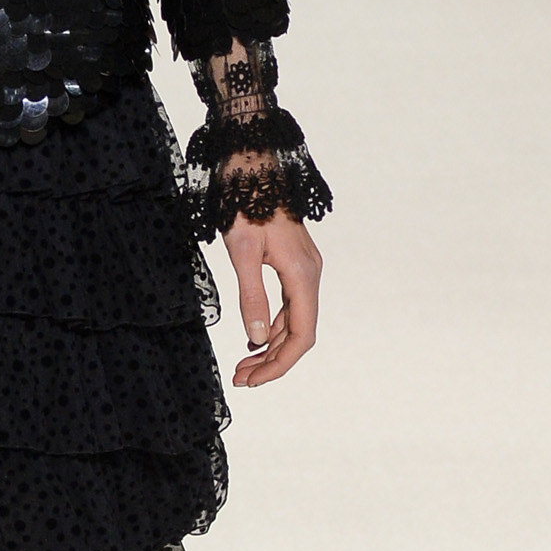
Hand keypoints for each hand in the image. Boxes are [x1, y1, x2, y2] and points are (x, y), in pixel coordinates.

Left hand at [222, 212, 320, 387]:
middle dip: (272, 360)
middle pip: (299, 333)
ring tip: (242, 366)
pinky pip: (289, 305)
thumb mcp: (242, 253)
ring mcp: (304, 270)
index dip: (279, 364)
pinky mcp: (294, 264)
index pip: (301, 335)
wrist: (255, 169)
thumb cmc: (246, 205)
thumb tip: (256, 338)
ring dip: (270, 346)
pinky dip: (272, 326)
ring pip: (294, 321)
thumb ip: (251, 296)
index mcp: (302, 275)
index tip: (252, 380)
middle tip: (240, 379)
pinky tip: (254, 338)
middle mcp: (310, 275)